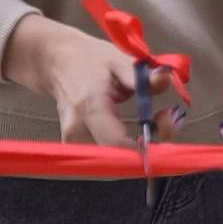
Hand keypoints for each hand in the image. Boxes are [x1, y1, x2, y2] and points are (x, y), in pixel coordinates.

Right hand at [3, 14, 181, 145]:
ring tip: (155, 125)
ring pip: (113, 163)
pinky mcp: (75, 148)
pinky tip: (140, 136)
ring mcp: (73, 142)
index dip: (147, 146)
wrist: (56, 63)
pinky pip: (106, 160)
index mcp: (91, 106)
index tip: (165, 122)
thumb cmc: (90, 60)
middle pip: (117, 159)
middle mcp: (78, 130)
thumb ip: (143, 75)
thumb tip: (166, 77)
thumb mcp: (119, 60)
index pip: (117, 144)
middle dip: (150, 148)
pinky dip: (128, 152)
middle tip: (165, 122)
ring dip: (141, 151)